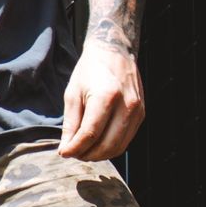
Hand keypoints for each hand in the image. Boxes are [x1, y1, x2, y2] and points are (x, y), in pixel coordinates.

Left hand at [58, 38, 143, 160]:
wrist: (114, 51)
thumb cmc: (90, 70)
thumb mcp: (73, 92)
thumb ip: (70, 123)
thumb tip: (66, 148)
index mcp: (106, 96)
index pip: (90, 134)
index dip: (75, 148)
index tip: (64, 153)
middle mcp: (126, 105)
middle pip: (106, 145)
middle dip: (87, 155)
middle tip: (73, 153)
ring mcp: (137, 111)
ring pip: (118, 147)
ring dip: (99, 155)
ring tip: (84, 151)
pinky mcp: (141, 114)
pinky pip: (126, 140)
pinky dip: (111, 147)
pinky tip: (98, 144)